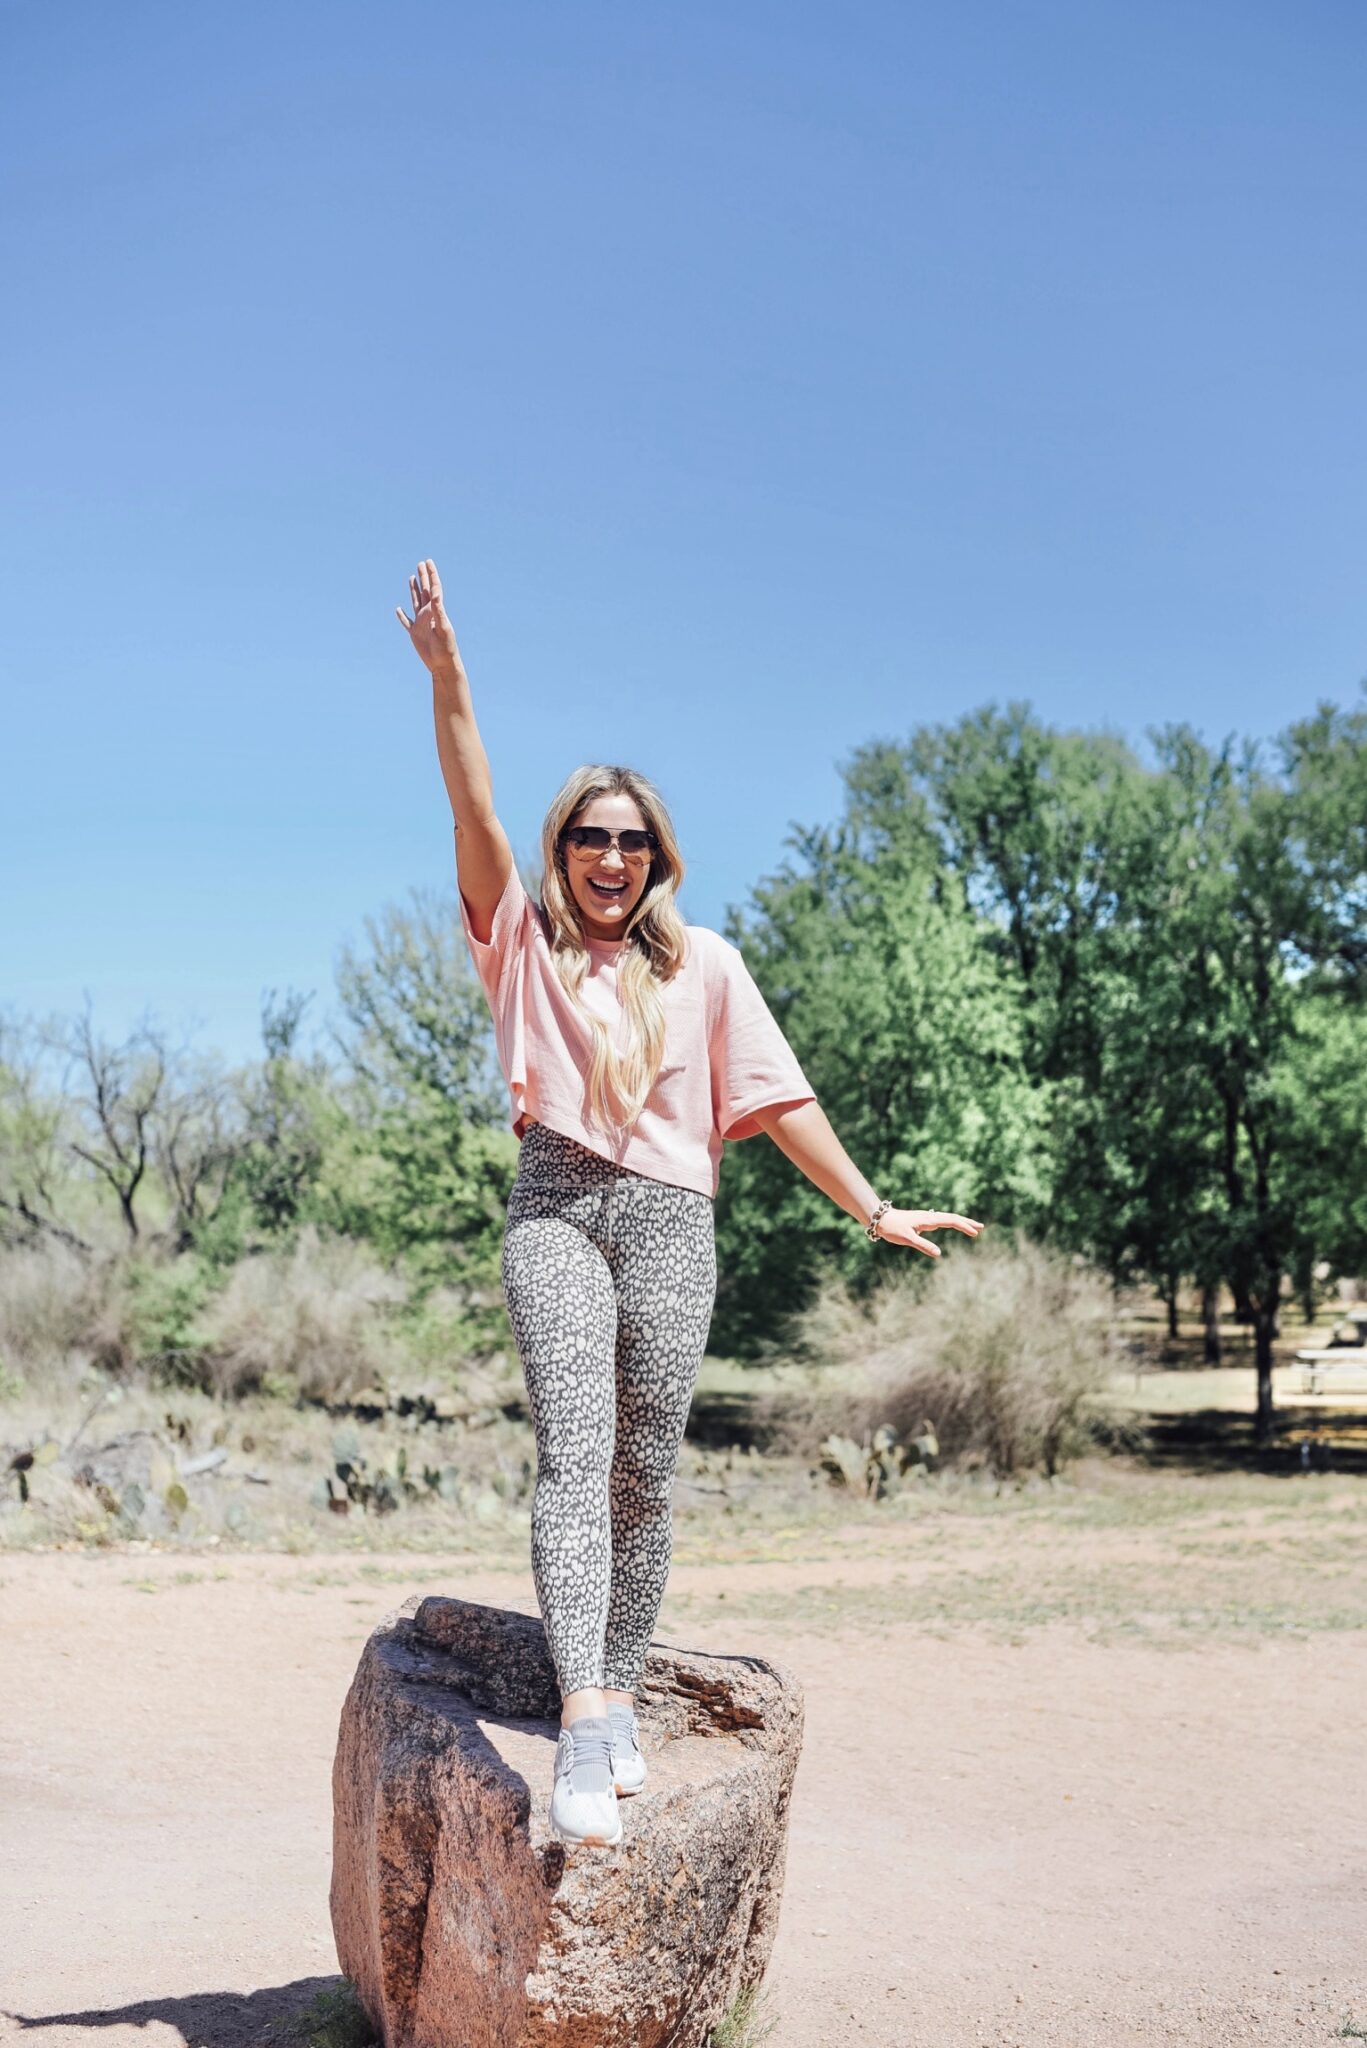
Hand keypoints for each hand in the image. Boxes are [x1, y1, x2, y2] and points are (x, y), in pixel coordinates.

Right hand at [395, 558, 463, 678]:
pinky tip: (398, 609)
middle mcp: (429, 615)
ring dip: (414, 590)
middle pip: (425, 591)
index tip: (428, 562)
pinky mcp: (414, 634)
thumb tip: (436, 594)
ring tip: (412, 578)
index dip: (432, 575)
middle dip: (423, 577)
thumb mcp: (443, 628)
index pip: (434, 589)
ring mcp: (421, 624)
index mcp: (436, 611)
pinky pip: (406, 622)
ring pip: (416, 602)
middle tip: (421, 563)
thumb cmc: (446, 648)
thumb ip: (439, 611)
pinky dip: (401, 616)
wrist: (443, 665)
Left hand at [873, 1207, 984, 1256]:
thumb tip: (939, 1254)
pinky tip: (953, 1225)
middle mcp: (930, 1217)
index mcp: (928, 1220)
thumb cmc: (893, 1228)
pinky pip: (942, 1221)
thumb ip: (923, 1245)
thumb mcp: (907, 1238)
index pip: (951, 1221)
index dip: (964, 1226)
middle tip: (981, 1227)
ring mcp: (927, 1218)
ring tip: (972, 1227)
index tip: (975, 1232)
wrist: (881, 1219)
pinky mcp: (923, 1221)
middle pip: (953, 1218)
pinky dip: (952, 1223)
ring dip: (961, 1222)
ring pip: (948, 1218)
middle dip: (967, 1222)